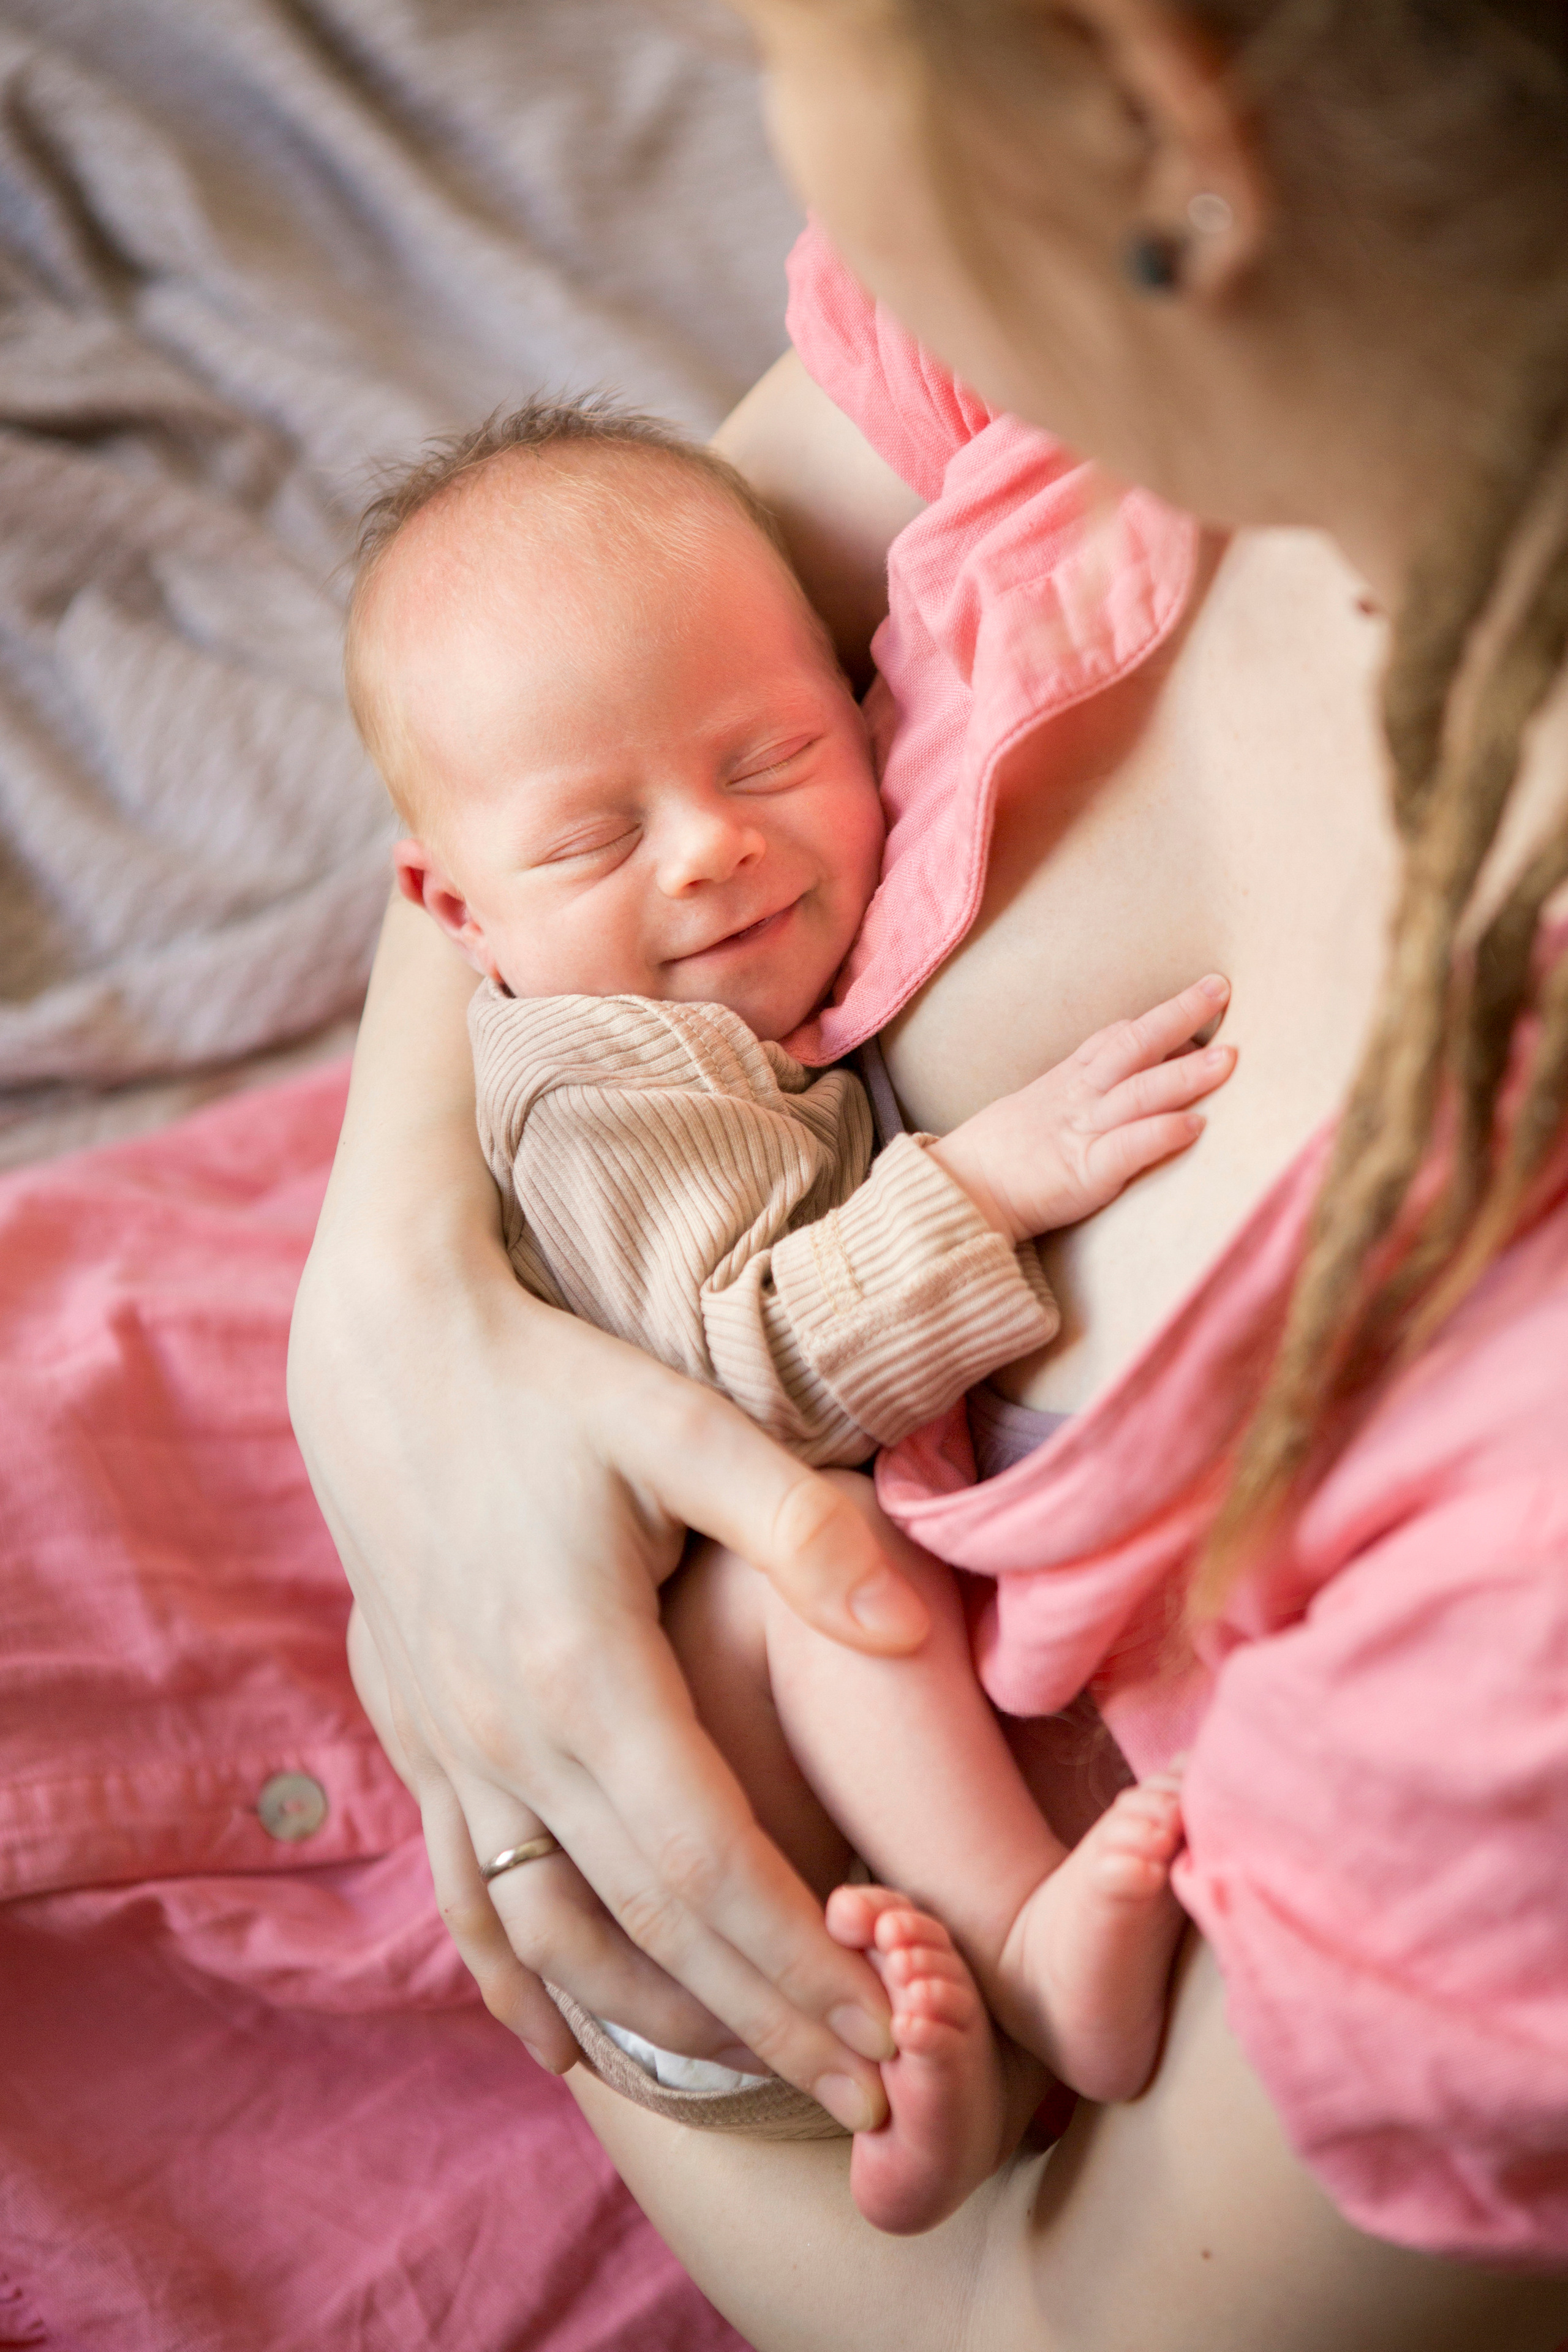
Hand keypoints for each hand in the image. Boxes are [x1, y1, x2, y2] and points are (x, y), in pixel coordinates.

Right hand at [288, 904, 920, 2128]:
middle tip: (865, 2104)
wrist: (384, 1354)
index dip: (802, 1969)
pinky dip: (515, 1982)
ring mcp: (447, 1751)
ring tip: (749, 2082)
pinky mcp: (415, 1738)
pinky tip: (559, 2041)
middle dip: (761, 2025)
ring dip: (652, 2022)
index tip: (888, 2040)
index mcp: (582, 1674)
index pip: (710, 1870)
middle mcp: (503, 1740)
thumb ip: (802, 1531)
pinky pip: (465, 1898)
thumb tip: (912, 1636)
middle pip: (646, 1929)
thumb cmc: (550, 1384)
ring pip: (549, 1937)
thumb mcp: (682, 1425)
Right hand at [928, 975, 1234, 1242]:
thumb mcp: (1038, 1112)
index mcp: (1066, 1084)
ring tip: (1229, 1059)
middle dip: (1178, 1017)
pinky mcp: (1081, 1173)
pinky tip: (1193, 1126)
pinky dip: (1159, 1133)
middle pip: (1132, 1048)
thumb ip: (1079, 1098)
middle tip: (1221, 990)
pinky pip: (1126, 1148)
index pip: (1115, 1039)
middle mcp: (1077, 1099)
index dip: (1158, 1018)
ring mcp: (1079, 1133)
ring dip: (1185, 1074)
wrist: (956, 1195)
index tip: (1202, 995)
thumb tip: (1126, 1092)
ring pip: (1138, 1093)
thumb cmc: (999, 1160)